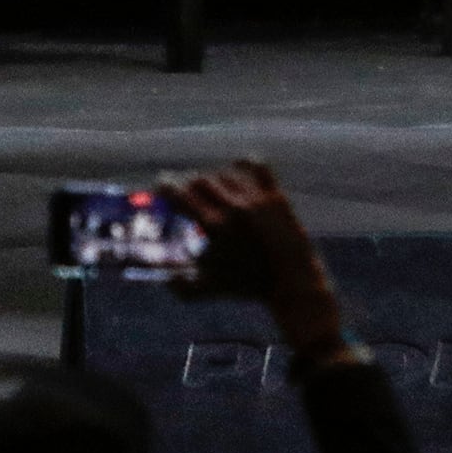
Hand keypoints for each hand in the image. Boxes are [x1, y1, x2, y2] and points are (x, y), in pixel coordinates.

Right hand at [161, 159, 350, 364]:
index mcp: (213, 226)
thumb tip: (165, 278)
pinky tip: (238, 165)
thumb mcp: (207, 289)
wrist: (290, 281)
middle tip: (188, 193)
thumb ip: (180, 286)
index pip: (180, 195)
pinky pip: (258, 167)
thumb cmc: (247, 287)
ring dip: (215, 182)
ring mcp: (255, 199)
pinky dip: (245, 163)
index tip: (161, 184)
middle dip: (190, 186)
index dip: (166, 187)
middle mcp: (232, 208)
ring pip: (225, 175)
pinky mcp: (275, 196)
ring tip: (214, 191)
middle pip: (200, 181)